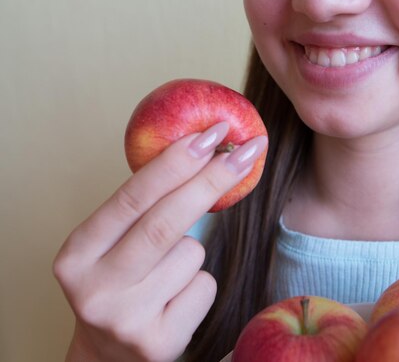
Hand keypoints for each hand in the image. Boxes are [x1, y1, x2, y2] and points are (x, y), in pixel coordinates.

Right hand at [53, 122, 267, 361]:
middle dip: (211, 180)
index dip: (175, 162)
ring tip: (165, 274)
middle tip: (247, 151)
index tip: (211, 133)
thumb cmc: (120, 282)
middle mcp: (94, 288)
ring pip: (191, 255)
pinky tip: (174, 301)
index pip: (132, 198)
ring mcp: (125, 319)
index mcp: (76, 253)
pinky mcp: (158, 343)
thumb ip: (143, 208)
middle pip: (166, 223)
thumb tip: (206, 148)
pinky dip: (199, 284)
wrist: (109, 354)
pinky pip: (204, 286)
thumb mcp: (112, 246)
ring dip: (192, 252)